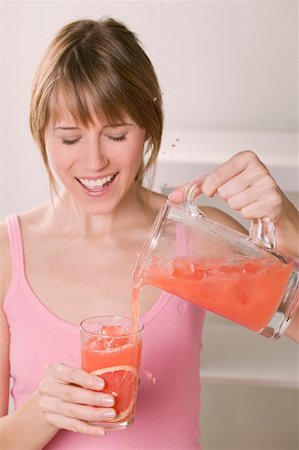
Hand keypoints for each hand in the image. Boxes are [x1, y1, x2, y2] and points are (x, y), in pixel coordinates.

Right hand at [37, 363, 115, 435]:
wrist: (48, 395)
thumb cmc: (66, 379)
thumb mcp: (71, 371)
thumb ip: (86, 372)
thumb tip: (112, 377)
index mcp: (53, 370)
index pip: (71, 374)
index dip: (87, 379)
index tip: (103, 384)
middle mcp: (47, 387)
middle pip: (71, 395)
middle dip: (93, 399)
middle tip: (111, 401)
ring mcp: (47, 405)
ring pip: (72, 412)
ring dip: (94, 414)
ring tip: (110, 414)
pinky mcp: (52, 420)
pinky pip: (72, 426)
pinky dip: (88, 429)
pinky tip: (101, 430)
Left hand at [169, 150, 283, 221]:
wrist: (269, 202)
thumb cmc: (242, 189)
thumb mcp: (218, 182)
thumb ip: (194, 188)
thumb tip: (172, 198)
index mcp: (245, 158)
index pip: (215, 177)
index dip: (209, 189)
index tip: (212, 191)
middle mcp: (259, 168)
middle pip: (224, 192)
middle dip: (227, 198)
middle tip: (237, 194)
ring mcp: (268, 184)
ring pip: (235, 203)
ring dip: (237, 206)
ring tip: (246, 200)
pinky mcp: (273, 201)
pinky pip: (247, 213)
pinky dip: (247, 214)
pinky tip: (254, 207)